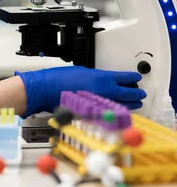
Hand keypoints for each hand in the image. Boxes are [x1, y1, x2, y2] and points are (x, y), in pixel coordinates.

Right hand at [15, 66, 145, 117]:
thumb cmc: (59, 79)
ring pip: (121, 105)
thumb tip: (106, 81)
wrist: (46, 89)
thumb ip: (97, 77)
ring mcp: (98, 104)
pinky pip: (108, 113)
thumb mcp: (82, 72)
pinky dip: (115, 112)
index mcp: (102, 79)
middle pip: (127, 93)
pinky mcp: (92, 114)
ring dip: (129, 104)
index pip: (124, 78)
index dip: (132, 78)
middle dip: (135, 93)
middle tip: (141, 93)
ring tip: (134, 103)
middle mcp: (103, 92)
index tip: (136, 78)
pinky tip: (118, 111)